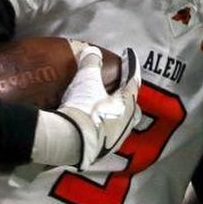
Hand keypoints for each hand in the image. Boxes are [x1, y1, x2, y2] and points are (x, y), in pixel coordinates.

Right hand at [56, 45, 141, 168]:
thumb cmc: (84, 108)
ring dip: (117, 114)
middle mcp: (126, 123)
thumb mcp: (86, 80)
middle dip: (128, 96)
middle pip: (133, 107)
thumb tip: (92, 51)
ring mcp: (115, 139)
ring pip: (122, 124)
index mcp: (127, 104)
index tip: (129, 56)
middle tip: (121, 87)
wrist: (69, 141)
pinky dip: (104, 128)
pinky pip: (108, 136)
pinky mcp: (101, 152)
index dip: (131, 67)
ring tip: (107, 108)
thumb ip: (91, 63)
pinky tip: (95, 126)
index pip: (133, 81)